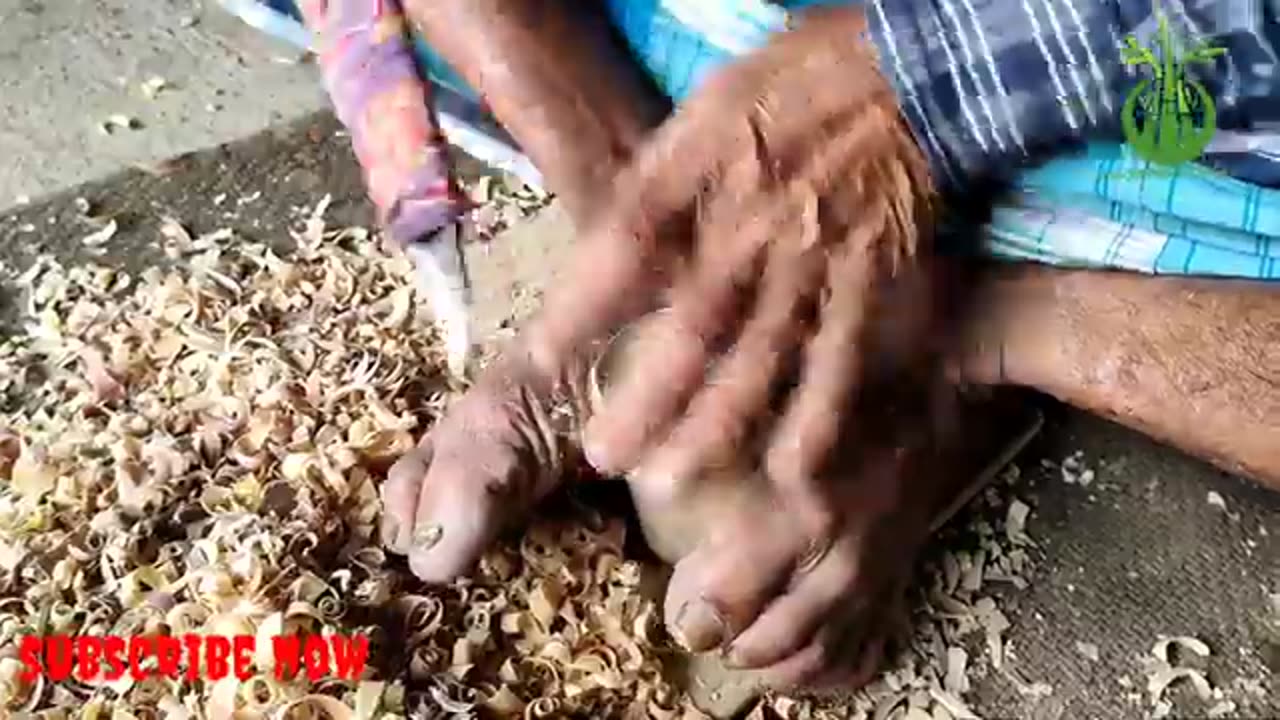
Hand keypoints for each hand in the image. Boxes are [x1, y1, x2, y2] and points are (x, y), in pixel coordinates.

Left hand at [565, 6, 939, 524]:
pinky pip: (844, 358)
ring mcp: (814, 262)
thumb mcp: (706, 106)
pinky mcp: (870, 283)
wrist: (908, 73)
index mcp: (708, 174)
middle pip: (692, 322)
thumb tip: (610, 248)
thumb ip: (658, 177)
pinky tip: (791, 470)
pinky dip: (820, 417)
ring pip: (761, 354)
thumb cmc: (798, 85)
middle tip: (603, 455)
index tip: (543, 357)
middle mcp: (754, 228)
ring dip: (715, 425)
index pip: (627, 245)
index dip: (580, 305)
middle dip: (645, 395)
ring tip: (670, 481)